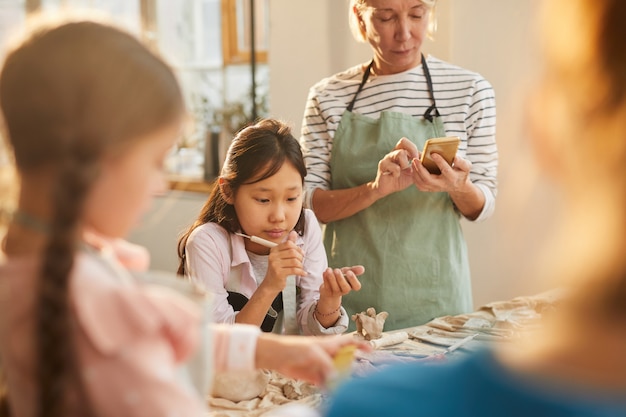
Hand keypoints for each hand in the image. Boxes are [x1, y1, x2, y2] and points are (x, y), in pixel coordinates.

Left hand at [255, 334, 371, 386]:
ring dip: (341, 381)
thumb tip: (336, 377)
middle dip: (352, 369)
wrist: (276, 356)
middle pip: (346, 361)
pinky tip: (332, 391)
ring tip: (344, 387)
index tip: (371, 350)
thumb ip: (326, 365)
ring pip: (337, 374)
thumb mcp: (313, 353)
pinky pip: (327, 383)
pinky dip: (330, 388)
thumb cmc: (294, 347)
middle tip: (357, 377)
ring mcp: (323, 366)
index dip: (361, 344)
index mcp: (331, 344)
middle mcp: (329, 354)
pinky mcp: (315, 376)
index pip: (350, 342)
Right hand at [262, 231, 305, 292]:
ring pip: (295, 261)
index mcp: (274, 250)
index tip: (301, 253)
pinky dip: (301, 272)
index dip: (298, 248)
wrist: (270, 284)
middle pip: (293, 252)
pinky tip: (303, 273)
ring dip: (300, 265)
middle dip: (300, 257)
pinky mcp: (279, 273)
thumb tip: (294, 233)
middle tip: (301, 262)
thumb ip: (288, 244)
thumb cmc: (278, 269)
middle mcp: (273, 256)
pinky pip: (294, 270)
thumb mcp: (282, 255)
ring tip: (300, 268)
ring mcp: (275, 265)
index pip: (289, 244)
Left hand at [319, 265, 363, 297]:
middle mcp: (345, 290)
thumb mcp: (347, 272)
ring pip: (335, 287)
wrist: (329, 288)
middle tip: (337, 270)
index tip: (349, 272)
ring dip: (331, 278)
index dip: (353, 280)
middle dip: (341, 279)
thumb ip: (354, 270)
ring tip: (329, 270)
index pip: (356, 286)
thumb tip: (362, 268)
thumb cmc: (340, 278)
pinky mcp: (327, 292)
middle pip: (345, 288)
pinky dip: (325, 279)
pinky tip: (324, 272)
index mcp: (351, 285)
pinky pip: (326, 286)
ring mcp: (336, 292)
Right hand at [370, 137, 418, 197]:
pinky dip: (397, 173)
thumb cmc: (400, 179)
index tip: (418, 160)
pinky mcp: (382, 166)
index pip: (407, 142)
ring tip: (404, 170)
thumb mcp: (413, 172)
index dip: (415, 149)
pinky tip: (396, 176)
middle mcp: (393, 153)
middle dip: (412, 150)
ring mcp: (387, 158)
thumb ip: (419, 165)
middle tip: (414, 161)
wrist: (387, 189)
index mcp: (400, 152)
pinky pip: (394, 167)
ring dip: (405, 163)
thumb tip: (426, 158)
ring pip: (400, 153)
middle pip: (403, 141)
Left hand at [412, 153, 472, 192]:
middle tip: (415, 159)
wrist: (457, 185)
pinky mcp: (430, 189)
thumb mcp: (466, 166)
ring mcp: (435, 188)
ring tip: (413, 162)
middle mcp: (443, 184)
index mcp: (452, 178)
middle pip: (429, 180)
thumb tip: (455, 157)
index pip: (445, 170)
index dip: (440, 161)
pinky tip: (413, 168)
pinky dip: (415, 177)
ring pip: (422, 183)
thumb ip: (462, 162)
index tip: (433, 153)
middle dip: (421, 169)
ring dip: (415, 173)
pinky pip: (419, 185)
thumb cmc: (461, 172)